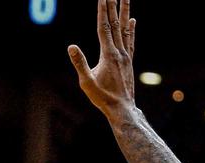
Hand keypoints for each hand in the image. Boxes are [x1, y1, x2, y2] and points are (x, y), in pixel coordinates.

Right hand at [68, 0, 136, 117]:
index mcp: (108, 55)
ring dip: (125, 12)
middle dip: (113, 6)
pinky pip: (130, 41)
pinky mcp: (129, 61)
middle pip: (115, 24)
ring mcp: (126, 56)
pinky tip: (133, 21)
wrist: (122, 109)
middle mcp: (119, 52)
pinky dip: (131, 29)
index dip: (103, 11)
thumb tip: (71, 47)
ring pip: (125, 29)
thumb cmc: (103, 98)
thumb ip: (80, 63)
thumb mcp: (87, 82)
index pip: (104, 27)